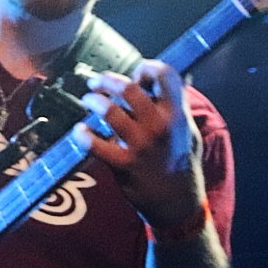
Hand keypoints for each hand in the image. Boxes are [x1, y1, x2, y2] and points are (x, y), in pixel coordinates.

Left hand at [71, 61, 207, 229]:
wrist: (177, 200)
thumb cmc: (181, 162)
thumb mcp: (187, 130)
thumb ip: (177, 104)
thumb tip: (166, 79)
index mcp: (176, 114)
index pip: (165, 75)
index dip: (147, 67)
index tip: (138, 71)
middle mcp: (159, 126)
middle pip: (128, 89)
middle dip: (108, 80)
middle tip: (97, 81)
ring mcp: (140, 145)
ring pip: (109, 111)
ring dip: (94, 101)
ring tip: (88, 99)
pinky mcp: (123, 164)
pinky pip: (96, 145)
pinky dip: (84, 135)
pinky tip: (80, 130)